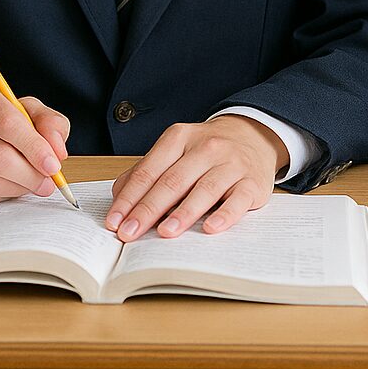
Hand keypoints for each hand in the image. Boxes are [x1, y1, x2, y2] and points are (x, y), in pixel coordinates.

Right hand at [0, 77, 68, 202]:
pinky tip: (10, 183)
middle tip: (48, 181)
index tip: (53, 164)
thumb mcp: (28, 109)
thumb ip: (50, 123)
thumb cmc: (0, 118)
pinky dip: (3, 195)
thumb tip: (57, 151)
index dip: (34, 147)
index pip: (7, 122)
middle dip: (31, 174)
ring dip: (20, 187)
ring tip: (33, 182)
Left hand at [106, 116, 289, 240]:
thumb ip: (147, 170)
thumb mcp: (175, 150)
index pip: (149, 171)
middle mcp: (206, 148)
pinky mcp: (252, 182)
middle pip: (173, 181)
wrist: (253, 135)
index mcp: (180, 138)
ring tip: (164, 233)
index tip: (114, 222)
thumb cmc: (206, 150)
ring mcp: (231, 164)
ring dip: (183, 213)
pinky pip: (237, 200)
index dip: (129, 198)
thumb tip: (119, 197)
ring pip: (204, 189)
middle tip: (130, 233)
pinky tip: (210, 228)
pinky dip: (224, 215)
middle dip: (148, 209)